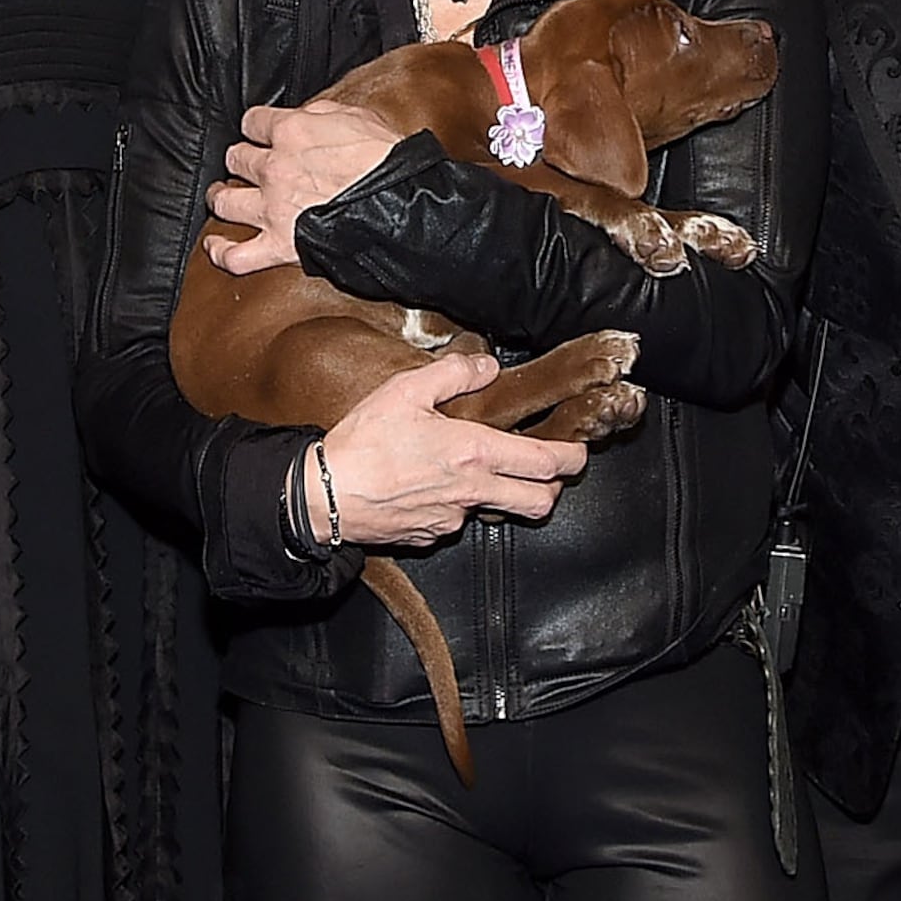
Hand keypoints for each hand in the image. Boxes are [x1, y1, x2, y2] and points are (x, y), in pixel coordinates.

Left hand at [202, 98, 405, 273]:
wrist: (399, 206)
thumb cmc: (385, 161)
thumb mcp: (357, 117)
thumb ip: (322, 113)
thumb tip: (308, 116)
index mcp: (291, 132)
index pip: (253, 121)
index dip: (256, 126)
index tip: (259, 131)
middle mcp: (273, 168)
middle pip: (236, 158)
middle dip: (240, 159)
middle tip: (245, 164)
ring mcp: (271, 209)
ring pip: (224, 202)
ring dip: (220, 197)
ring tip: (220, 196)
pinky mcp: (278, 246)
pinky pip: (235, 255)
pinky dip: (219, 252)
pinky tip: (213, 246)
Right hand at [304, 350, 586, 545]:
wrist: (323, 494)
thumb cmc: (363, 441)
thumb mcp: (406, 389)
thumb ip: (454, 373)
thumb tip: (487, 365)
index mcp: (474, 452)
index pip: (545, 463)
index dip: (571, 458)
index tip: (578, 451)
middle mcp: (472, 491)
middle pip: (539, 503)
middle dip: (552, 489)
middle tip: (548, 472)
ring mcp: (452, 518)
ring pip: (496, 512)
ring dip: (502, 496)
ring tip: (485, 473)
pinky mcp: (430, 535)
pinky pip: (457, 522)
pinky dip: (457, 506)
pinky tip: (434, 487)